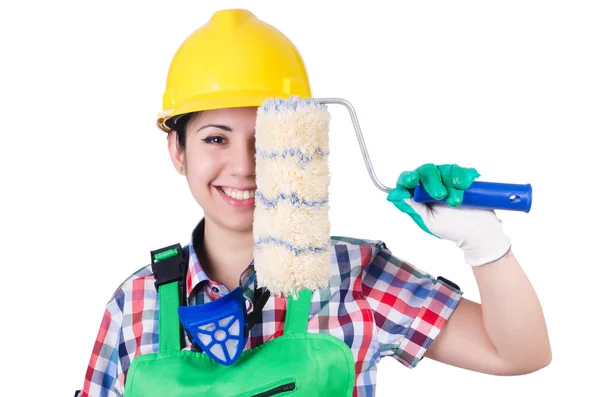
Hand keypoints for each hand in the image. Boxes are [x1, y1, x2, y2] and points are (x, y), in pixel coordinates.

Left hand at [386, 163, 510, 265]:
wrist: (479, 232)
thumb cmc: (453, 229)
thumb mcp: (429, 221)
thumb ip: (413, 208)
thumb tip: (395, 196)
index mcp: (420, 195)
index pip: (408, 180)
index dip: (407, 178)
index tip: (411, 181)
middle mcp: (433, 184)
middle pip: (425, 171)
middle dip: (432, 182)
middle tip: (440, 195)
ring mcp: (449, 179)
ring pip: (444, 169)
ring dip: (449, 184)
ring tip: (456, 201)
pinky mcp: (465, 177)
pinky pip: (461, 170)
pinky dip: (462, 176)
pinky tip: (463, 186)